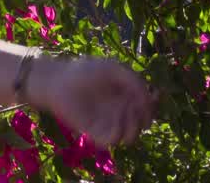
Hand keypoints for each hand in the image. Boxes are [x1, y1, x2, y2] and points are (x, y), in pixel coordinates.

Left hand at [31, 55, 154, 147]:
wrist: (57, 81)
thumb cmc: (84, 71)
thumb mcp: (114, 69)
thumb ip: (135, 80)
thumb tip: (150, 98)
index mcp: (124, 95)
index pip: (147, 106)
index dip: (152, 103)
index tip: (152, 95)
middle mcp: (118, 111)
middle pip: (142, 123)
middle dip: (145, 116)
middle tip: (135, 105)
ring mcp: (107, 122)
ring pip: (130, 136)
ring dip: (133, 127)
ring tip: (125, 112)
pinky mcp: (94, 132)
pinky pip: (112, 141)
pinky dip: (119, 133)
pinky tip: (116, 121)